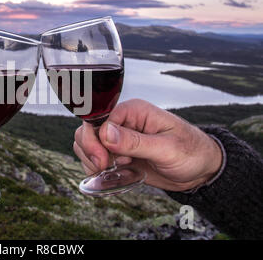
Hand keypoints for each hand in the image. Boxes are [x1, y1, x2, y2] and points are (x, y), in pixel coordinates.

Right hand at [73, 99, 222, 191]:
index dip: (95, 139)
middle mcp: (123, 121)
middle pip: (87, 130)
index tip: (102, 159)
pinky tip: (114, 175)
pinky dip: (98, 169)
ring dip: (93, 161)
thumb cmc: (192, 152)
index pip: (99, 118)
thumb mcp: (167, 148)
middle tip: (105, 167)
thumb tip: (106, 134)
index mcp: (134, 111)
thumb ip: (135, 142)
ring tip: (113, 170)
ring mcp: (118, 139)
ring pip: (87, 145)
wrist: (200, 171)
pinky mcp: (118, 154)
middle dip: (91, 151)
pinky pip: (95, 158)